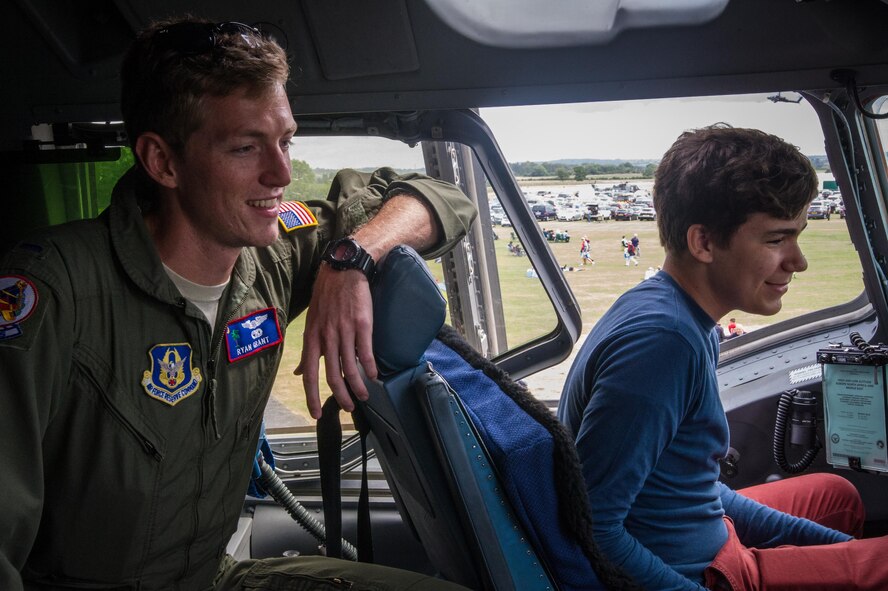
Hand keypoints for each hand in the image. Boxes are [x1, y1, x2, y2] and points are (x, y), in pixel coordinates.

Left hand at [295, 264, 377, 419]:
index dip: (312, 397)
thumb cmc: (327, 295)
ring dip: (357, 386)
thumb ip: (308, 351)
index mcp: (312, 337)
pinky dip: (369, 368)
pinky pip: (365, 352)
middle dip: (340, 396)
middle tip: (348, 408)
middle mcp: (326, 336)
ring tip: (364, 396)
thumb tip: (300, 373)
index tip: (316, 413)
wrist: (344, 269)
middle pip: (332, 375)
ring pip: (349, 367)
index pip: (310, 374)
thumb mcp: (312, 323)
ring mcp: (344, 330)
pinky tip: (373, 376)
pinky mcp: (361, 324)